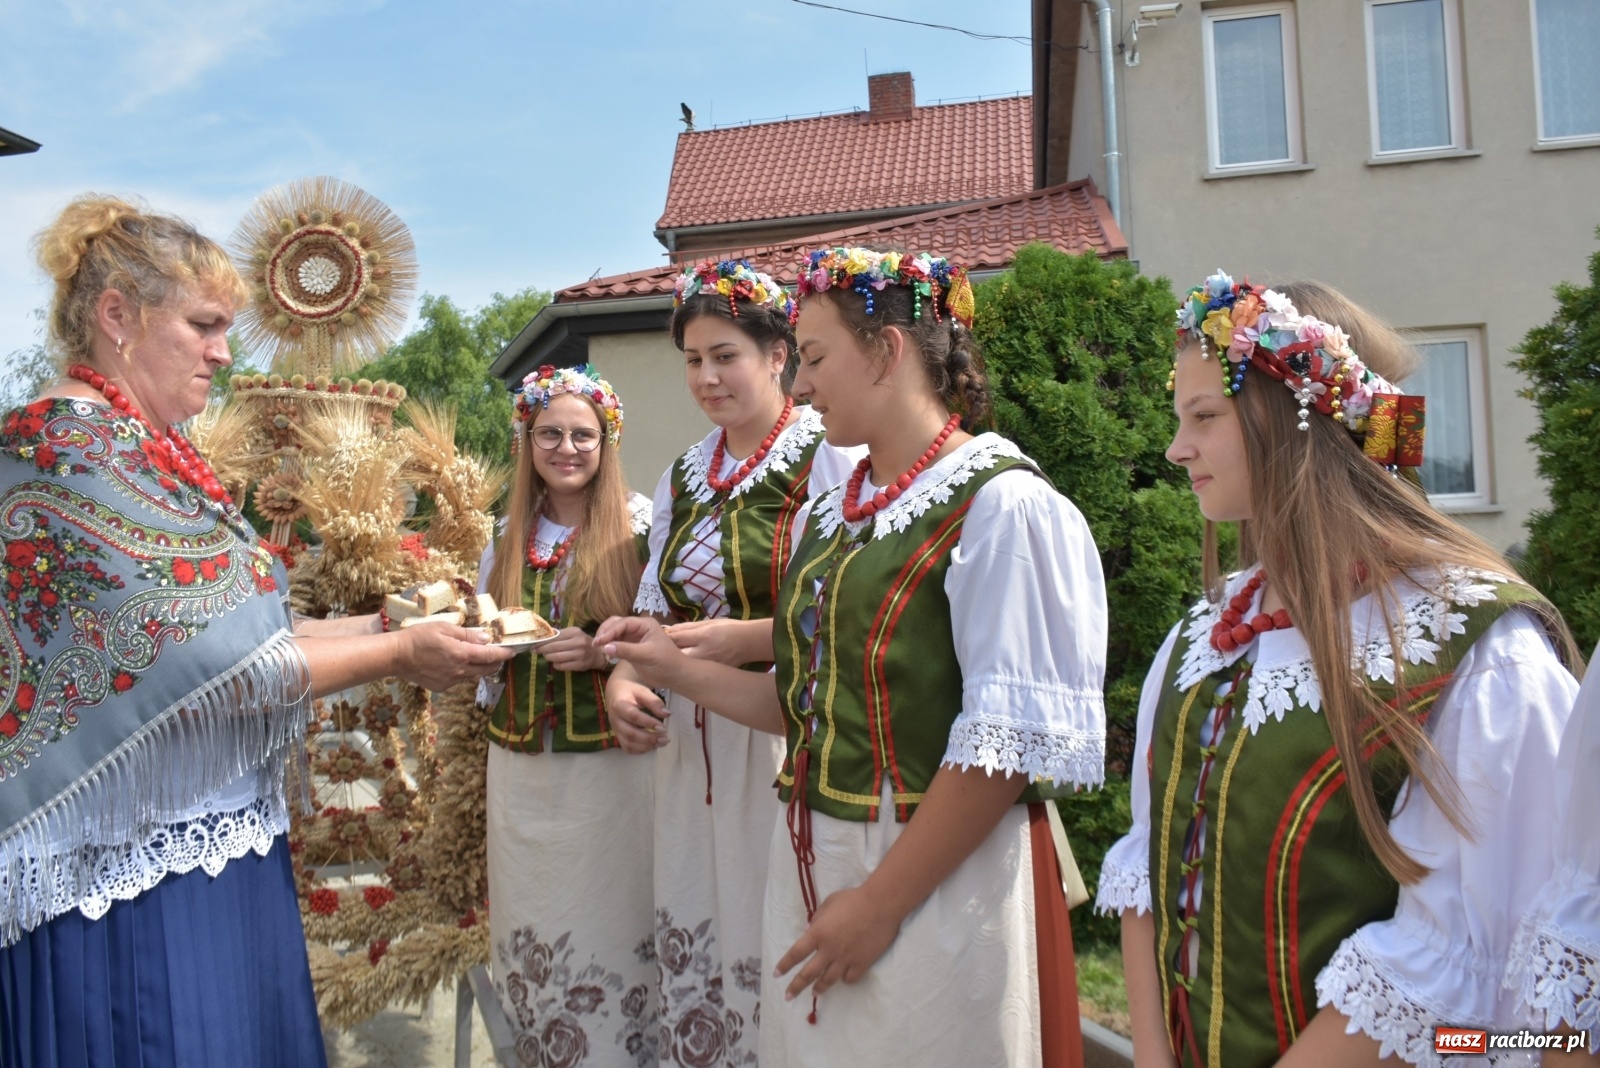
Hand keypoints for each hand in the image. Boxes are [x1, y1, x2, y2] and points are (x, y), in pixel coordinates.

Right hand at [395, 624, 513, 691]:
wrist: (396, 656)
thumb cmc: (418, 637)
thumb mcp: (444, 628)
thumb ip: (467, 635)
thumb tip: (486, 638)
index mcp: (461, 654)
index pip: (490, 655)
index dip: (504, 654)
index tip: (513, 651)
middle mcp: (459, 671)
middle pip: (486, 669)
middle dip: (496, 662)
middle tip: (500, 654)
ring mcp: (450, 681)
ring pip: (473, 676)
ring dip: (480, 668)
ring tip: (479, 658)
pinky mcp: (442, 687)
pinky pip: (459, 680)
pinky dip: (463, 673)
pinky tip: (456, 664)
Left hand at [539, 626, 606, 671]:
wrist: (598, 653)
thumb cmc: (582, 642)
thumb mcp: (573, 634)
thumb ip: (559, 635)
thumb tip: (541, 637)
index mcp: (575, 632)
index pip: (554, 637)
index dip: (542, 641)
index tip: (533, 644)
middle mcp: (578, 643)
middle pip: (553, 647)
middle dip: (542, 649)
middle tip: (535, 651)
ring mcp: (580, 655)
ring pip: (556, 657)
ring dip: (548, 657)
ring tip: (547, 656)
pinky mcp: (580, 665)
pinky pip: (562, 666)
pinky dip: (555, 665)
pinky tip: (556, 662)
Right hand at [593, 615, 683, 688]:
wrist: (675, 676)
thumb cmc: (665, 662)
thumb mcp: (646, 655)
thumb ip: (626, 650)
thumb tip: (605, 647)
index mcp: (645, 625)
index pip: (623, 623)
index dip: (610, 631)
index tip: (600, 642)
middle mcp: (638, 628)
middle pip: (616, 624)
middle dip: (605, 632)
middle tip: (596, 644)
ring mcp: (634, 638)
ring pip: (614, 633)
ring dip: (606, 639)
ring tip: (599, 648)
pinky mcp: (630, 648)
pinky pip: (616, 644)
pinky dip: (609, 647)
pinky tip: (605, 654)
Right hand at [604, 676, 669, 753]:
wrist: (616, 694)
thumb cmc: (631, 692)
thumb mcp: (642, 691)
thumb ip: (654, 702)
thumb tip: (667, 714)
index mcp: (619, 705)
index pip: (633, 716)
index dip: (648, 723)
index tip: (663, 727)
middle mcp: (615, 720)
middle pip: (630, 734)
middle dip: (649, 738)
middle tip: (665, 738)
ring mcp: (615, 730)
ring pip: (629, 744)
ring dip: (647, 746)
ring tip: (662, 742)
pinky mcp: (619, 737)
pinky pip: (628, 748)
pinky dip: (641, 750)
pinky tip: (653, 745)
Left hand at [666, 618, 770, 665]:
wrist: (749, 643)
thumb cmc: (729, 628)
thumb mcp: (709, 622)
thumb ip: (689, 627)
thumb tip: (669, 630)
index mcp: (704, 636)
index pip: (677, 637)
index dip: (666, 638)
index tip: (659, 638)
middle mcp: (704, 652)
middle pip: (677, 654)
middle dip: (667, 652)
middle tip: (662, 650)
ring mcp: (707, 665)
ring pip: (683, 665)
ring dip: (674, 662)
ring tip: (670, 659)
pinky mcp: (710, 673)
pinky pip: (693, 671)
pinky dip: (685, 669)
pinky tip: (683, 667)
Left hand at [773, 884, 902, 999]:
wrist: (881, 905)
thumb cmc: (854, 899)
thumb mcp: (829, 903)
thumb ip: (818, 919)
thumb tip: (811, 930)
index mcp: (818, 933)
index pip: (796, 953)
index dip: (785, 965)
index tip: (777, 974)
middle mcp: (829, 950)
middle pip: (808, 974)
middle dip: (796, 986)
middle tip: (788, 996)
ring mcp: (846, 958)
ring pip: (828, 980)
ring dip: (819, 988)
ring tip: (814, 992)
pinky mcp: (862, 963)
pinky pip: (849, 978)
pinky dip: (845, 978)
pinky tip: (843, 977)